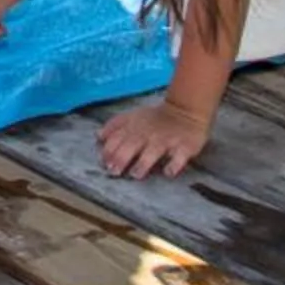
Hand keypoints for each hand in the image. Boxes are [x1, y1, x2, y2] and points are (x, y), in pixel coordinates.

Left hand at [94, 96, 211, 177]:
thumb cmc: (155, 118)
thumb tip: (98, 137)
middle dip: (122, 158)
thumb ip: (115, 125)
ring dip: (144, 162)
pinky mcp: (185, 146)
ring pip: (154, 151)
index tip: (103, 162)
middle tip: (114, 171)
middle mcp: (149, 133)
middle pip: (133, 144)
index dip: (110, 149)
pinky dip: (174, 165)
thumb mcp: (133, 116)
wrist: (185, 110)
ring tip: (136, 174)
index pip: (119, 137)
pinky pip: (180, 157)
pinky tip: (168, 173)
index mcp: (135, 126)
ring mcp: (167, 140)